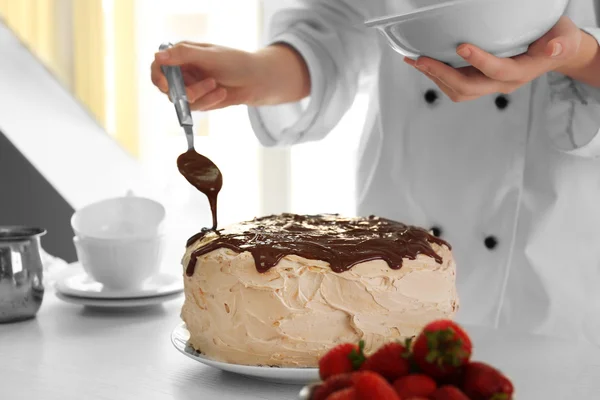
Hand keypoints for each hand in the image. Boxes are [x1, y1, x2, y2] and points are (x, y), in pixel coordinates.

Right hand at [150, 42, 309, 110]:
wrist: (256, 80)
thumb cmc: (235, 62)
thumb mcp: (209, 56)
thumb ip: (183, 55)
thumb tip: (158, 56)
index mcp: (182, 54)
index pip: (159, 66)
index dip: (159, 77)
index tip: (167, 85)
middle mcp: (183, 70)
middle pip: (167, 87)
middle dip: (184, 91)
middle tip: (198, 91)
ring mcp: (191, 86)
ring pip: (182, 100)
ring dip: (200, 96)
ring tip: (217, 86)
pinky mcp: (200, 101)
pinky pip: (196, 107)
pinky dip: (209, 101)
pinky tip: (222, 93)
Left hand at [405, 16, 583, 101]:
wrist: (555, 52)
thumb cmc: (558, 41)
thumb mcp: (564, 38)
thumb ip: (560, 43)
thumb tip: (553, 49)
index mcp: (521, 72)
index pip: (498, 70)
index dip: (479, 61)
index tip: (461, 46)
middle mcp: (502, 84)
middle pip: (468, 87)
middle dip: (442, 74)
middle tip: (421, 60)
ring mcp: (489, 85)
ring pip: (457, 91)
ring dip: (434, 77)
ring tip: (415, 61)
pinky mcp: (480, 82)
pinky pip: (455, 86)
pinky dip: (437, 76)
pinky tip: (424, 64)